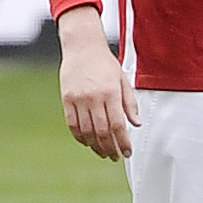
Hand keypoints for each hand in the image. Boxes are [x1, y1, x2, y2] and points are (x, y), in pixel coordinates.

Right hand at [57, 6, 136, 159]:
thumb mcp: (122, 80)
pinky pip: (73, 124)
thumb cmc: (105, 63)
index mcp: (111, 92)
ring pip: (87, 131)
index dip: (123, 142)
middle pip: (102, 131)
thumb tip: (136, 124)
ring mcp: (78, 99)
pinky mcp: (67, 99)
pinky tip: (88, 142)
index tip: (127, 152)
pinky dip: (80, 137)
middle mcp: (94, 97)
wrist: (82, 46)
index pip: (118, 125)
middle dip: (110, 148)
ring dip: (96, 146)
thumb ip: (129, 103)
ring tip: (103, 152)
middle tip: (115, 157)